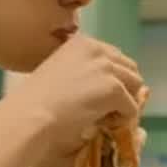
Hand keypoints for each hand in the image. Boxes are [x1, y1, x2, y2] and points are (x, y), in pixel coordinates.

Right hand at [6, 34, 145, 159]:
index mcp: (83, 42)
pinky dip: (123, 118)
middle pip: (129, 68)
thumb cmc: (36, 100)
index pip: (114, 56)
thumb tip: (101, 82)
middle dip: (125, 88)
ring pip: (135, 86)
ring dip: (126, 102)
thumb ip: (82, 69)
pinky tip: (106, 124)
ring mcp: (106, 68)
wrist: (31, 114)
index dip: (113, 77)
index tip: (103, 94)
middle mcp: (97, 49)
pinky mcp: (113, 89)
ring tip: (108, 116)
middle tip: (111, 107)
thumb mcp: (59, 71)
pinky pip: (131, 106)